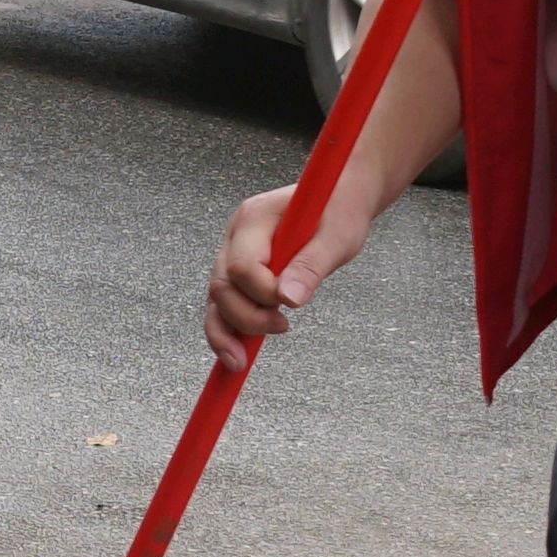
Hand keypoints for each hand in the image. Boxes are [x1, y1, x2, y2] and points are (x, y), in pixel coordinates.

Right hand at [206, 169, 378, 363]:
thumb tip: (290, 300)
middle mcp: (235, 234)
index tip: (291, 306)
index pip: (242, 266)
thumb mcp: (336, 238)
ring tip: (241, 359)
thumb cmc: (339, 211)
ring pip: (216, 298)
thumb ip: (311, 266)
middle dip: (242, 318)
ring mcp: (233, 250)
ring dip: (228, 330)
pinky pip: (226, 301)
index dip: (262, 293)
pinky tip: (238, 351)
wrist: (338, 197)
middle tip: (280, 329)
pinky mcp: (240, 268)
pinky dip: (230, 327)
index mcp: (254, 217)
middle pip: (221, 285)